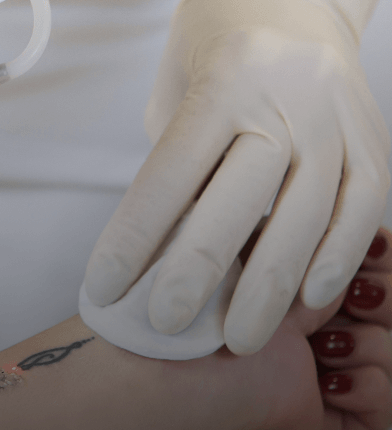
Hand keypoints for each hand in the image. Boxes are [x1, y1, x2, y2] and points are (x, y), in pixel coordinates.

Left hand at [84, 0, 390, 354]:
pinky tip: (309, 300)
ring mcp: (337, 117)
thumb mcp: (175, 92)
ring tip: (238, 338)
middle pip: (238, 202)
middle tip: (168, 325)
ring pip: (305, 217)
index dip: (134, 241)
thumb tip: (163, 250)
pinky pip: (362, 207)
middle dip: (197, 274)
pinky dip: (336, 258)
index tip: (106, 288)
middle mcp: (286, 97)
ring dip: (269, 288)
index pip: (170, 176)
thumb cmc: (218, 49)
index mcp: (225, 81)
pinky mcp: (373, 136)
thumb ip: (176, 167)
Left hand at [228, 228, 391, 429]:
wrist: (211, 365)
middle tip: (354, 300)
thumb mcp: (285, 252)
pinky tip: (321, 383)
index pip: (367, 280)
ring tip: (316, 347)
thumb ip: (326, 241)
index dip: (375, 265)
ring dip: (362, 345)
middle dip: (380, 300)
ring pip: (390, 354)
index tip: (370, 251)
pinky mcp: (335, 425)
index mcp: (301, 300)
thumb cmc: (228, 307)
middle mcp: (314, 339)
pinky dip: (361, 386)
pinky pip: (386, 404)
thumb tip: (364, 236)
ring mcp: (326, 382)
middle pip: (387, 316)